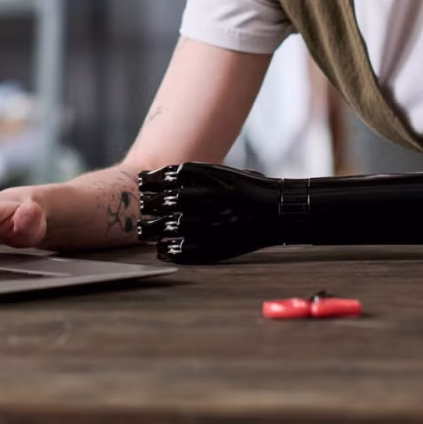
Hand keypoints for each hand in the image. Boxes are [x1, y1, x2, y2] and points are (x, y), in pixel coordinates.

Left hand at [137, 162, 280, 263]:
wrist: (281, 211)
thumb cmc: (253, 190)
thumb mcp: (229, 173)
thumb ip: (202, 174)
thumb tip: (167, 175)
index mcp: (219, 178)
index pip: (176, 175)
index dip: (156, 179)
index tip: (143, 182)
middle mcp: (217, 198)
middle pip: (172, 200)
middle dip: (151, 203)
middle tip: (141, 205)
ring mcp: (219, 223)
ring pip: (175, 226)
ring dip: (155, 228)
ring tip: (144, 230)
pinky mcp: (222, 245)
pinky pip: (189, 249)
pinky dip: (172, 250)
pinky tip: (162, 248)